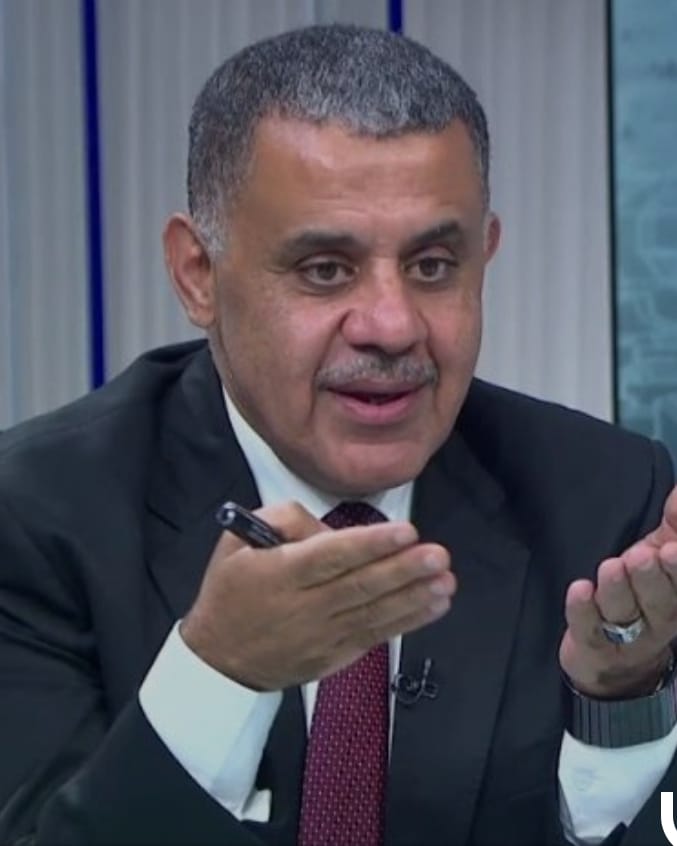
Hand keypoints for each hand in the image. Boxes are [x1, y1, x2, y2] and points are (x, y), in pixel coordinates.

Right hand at [180, 502, 454, 689]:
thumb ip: (284, 520)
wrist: (219, 659)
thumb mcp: (238, 540)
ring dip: (414, 597)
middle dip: (403, 570)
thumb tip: (332, 530)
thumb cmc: (231, 590)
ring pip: (374, 614)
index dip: (370, 545)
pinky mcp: (335, 656)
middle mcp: (304, 606)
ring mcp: (323, 636)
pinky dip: (407, 621)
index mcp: (281, 573)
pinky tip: (433, 605)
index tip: (406, 532)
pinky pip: (375, 636)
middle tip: (438, 555)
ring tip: (446, 580)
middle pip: (360, 587)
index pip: (331, 557)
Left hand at [560, 486, 676, 697]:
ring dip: (618, 590)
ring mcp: (627, 637)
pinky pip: (589, 629)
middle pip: (660, 601)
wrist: (616, 659)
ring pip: (625, 614)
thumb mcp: (663, 555)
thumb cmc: (643, 592)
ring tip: (611, 567)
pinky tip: (579, 589)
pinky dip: (583, 610)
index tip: (673, 549)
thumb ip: (676, 525)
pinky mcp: (594, 646)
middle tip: (643, 555)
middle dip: (653, 578)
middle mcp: (660, 619)